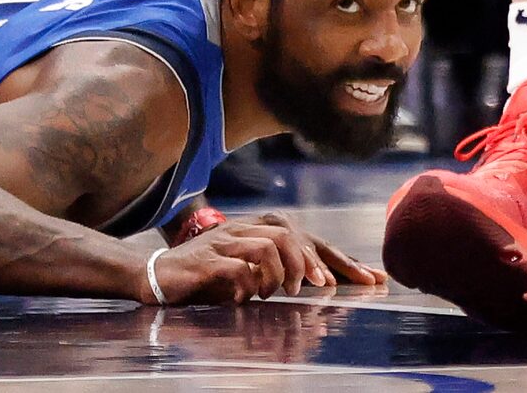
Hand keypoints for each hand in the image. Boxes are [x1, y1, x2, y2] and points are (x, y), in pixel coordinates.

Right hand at [147, 212, 382, 304]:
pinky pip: (236, 268)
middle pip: (293, 235)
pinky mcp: (206, 259)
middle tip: (323, 287)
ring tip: (282, 293)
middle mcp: (248, 229)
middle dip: (314, 263)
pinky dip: (247, 284)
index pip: (310, 239)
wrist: (157, 275)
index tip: (369, 278)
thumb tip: (320, 284)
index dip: (340, 259)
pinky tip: (247, 298)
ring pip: (268, 245)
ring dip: (281, 271)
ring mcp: (226, 241)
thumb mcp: (250, 271)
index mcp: (262, 230)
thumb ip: (281, 272)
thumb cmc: (209, 276)